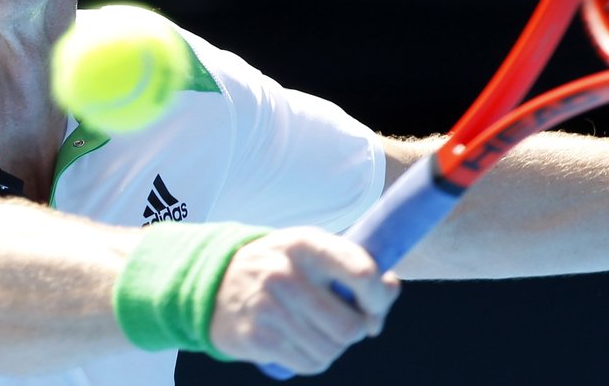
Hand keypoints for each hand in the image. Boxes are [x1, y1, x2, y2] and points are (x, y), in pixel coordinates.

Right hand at [208, 227, 399, 374]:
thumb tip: (392, 288)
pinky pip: (309, 364)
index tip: (375, 305)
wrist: (216, 282)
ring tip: (318, 330)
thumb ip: (354, 265)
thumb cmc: (279, 265)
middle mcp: (285, 274)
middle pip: (350, 326)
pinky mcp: (258, 338)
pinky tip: (301, 341)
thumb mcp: (312, 251)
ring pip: (331, 349)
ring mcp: (269, 308)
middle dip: (356, 330)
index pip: (362, 273)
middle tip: (346, 323)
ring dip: (334, 347)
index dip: (379, 297)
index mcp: (305, 244)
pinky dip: (314, 359)